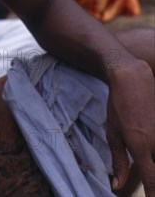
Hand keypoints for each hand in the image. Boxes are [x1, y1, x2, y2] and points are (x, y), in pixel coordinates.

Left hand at [106, 60, 154, 194]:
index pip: (151, 180)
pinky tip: (151, 146)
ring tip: (148, 158)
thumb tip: (117, 186)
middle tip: (148, 176)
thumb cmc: (118, 105)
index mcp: (139, 146)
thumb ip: (119, 161)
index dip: (152, 194)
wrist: (132, 78)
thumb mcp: (113, 133)